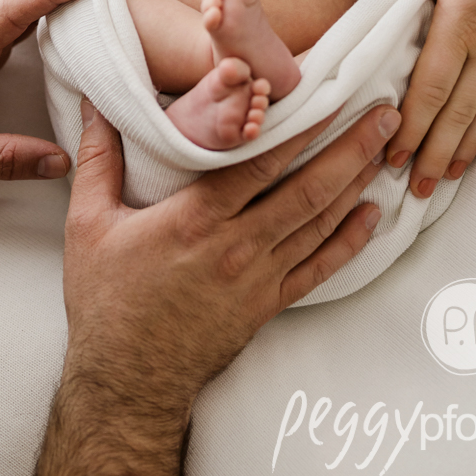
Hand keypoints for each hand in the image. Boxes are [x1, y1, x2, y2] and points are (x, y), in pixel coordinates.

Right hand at [19, 101, 394, 475]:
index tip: (330, 95)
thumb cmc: (106, 301)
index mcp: (195, 219)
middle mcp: (236, 246)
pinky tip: (371, 214)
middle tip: (386, 114)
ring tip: (387, 148)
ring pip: (320, 223)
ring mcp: (258, 278)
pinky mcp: (268, 305)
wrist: (128, 381)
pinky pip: (319, 269)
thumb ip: (97, 159)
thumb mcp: (88, 223)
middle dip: (351, 147)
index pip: (260, 163)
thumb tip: (94, 104)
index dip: (300, 128)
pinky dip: (350, 240)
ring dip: (357, 183)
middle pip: (307, 189)